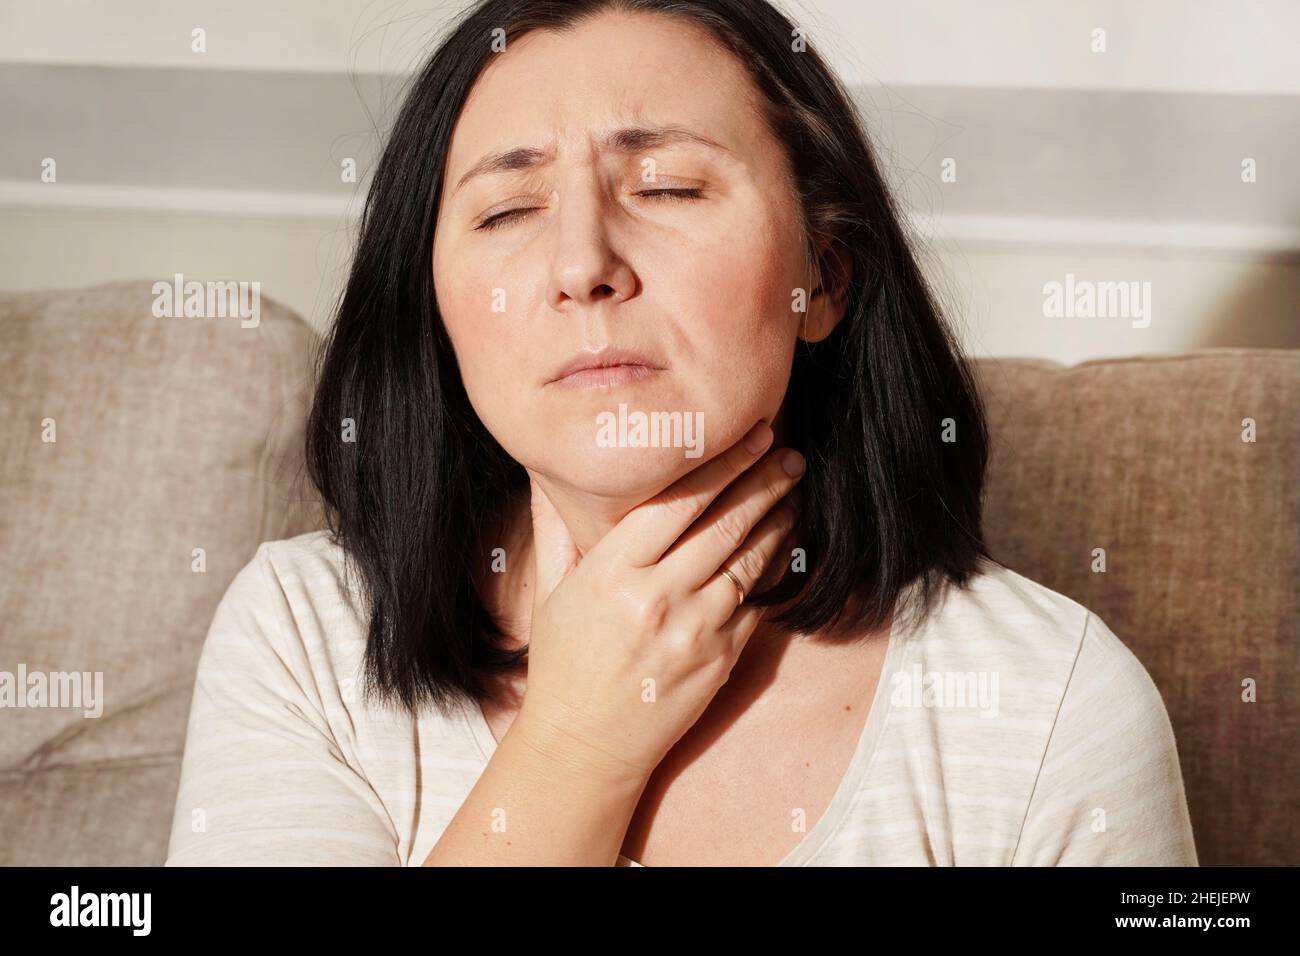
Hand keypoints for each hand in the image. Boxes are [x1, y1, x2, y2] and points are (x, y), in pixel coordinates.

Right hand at [512, 419, 805, 783]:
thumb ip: (556, 526)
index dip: (721, 464)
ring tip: (792, 489)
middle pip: (724, 524)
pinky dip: (772, 567)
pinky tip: (780, 541)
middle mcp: (657, 599)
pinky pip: (756, 602)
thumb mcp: (550, 590)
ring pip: (750, 560)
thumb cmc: (563, 664)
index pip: (678, 503)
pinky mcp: (722, 660)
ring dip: (777, 519)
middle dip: (763, 480)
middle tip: (788, 451)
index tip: (750, 435)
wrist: (585, 747)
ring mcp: (695, 632)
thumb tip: (548, 469)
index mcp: (611, 574)